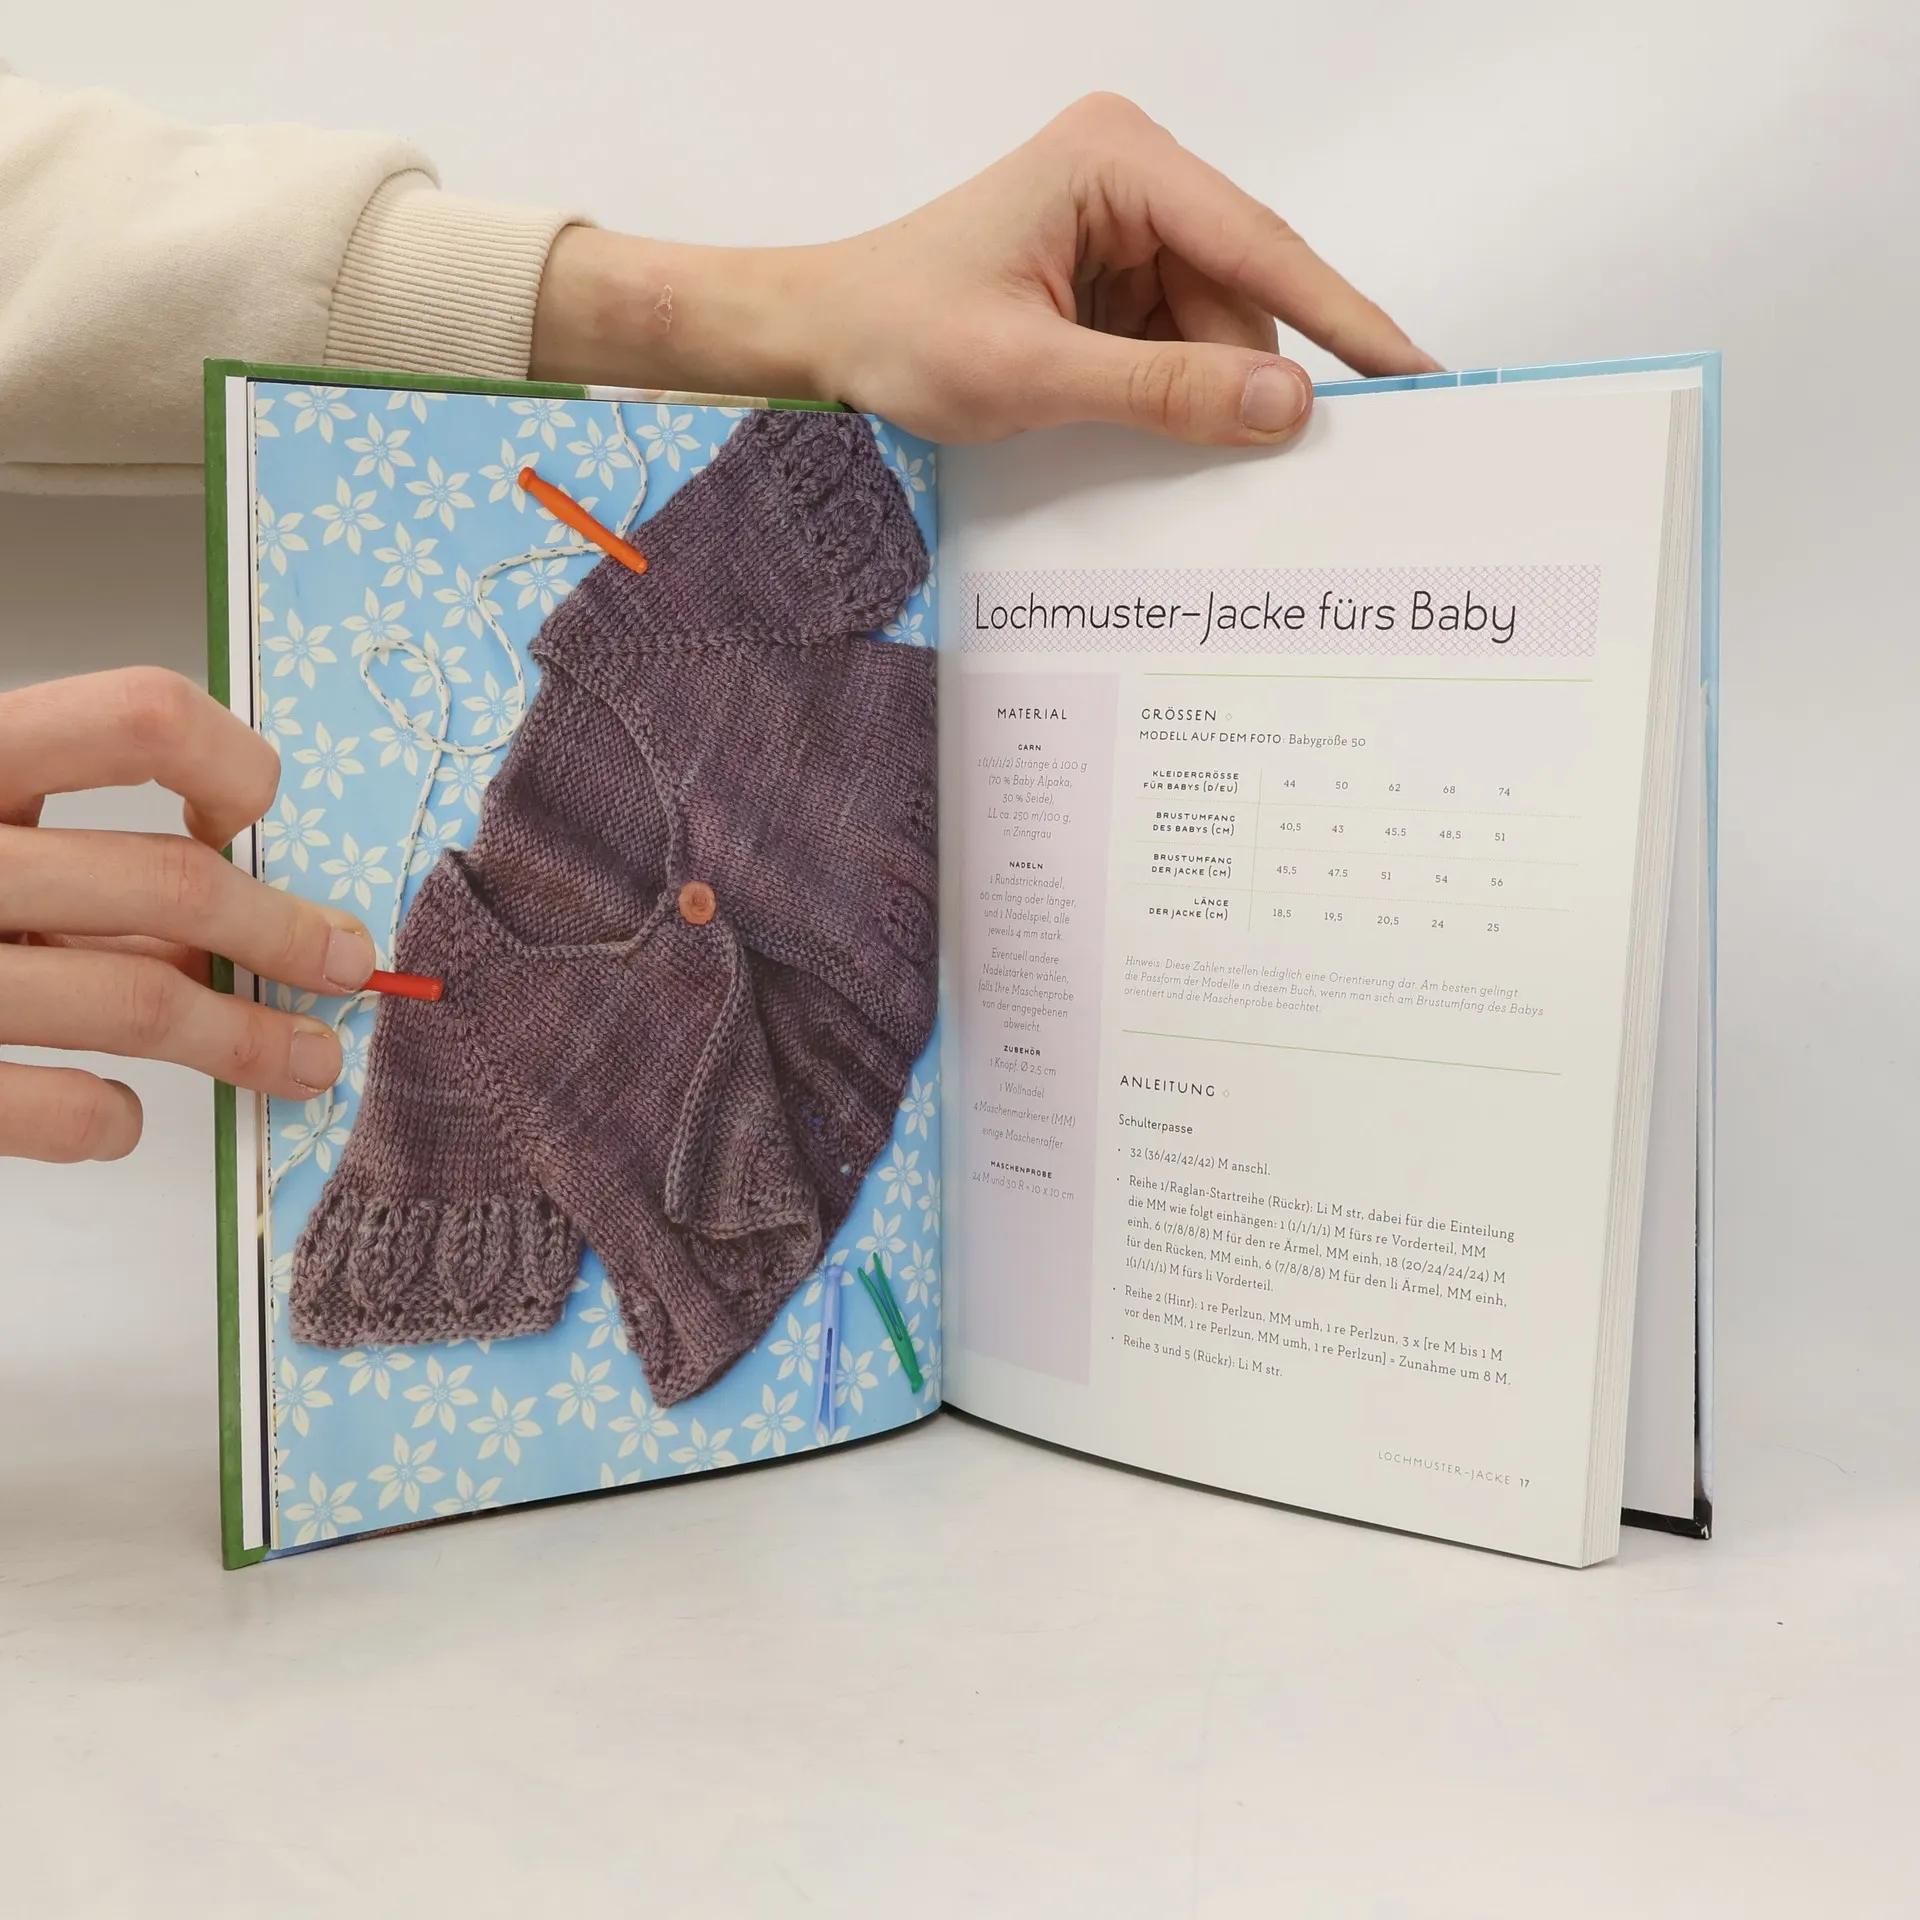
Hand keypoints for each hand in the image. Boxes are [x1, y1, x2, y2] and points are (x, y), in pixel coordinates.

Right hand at [0, 669, 376, 1162]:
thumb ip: (71, 848)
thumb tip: (236, 905)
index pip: (140, 717)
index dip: (230, 763)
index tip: (252, 815)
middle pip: (171, 883)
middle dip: (285, 931)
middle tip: (346, 965)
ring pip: (138, 1000)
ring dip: (247, 1038)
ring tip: (304, 1062)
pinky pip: (52, 1106)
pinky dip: (110, 1119)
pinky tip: (124, 1116)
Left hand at [531, 92, 1438, 446]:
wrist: (818, 338)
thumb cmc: (895, 331)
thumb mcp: (1032, 374)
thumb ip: (1163, 390)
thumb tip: (1282, 407)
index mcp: (1116, 160)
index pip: (1259, 245)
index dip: (1343, 319)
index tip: (1415, 372)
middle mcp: (1130, 174)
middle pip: (1243, 288)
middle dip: (1255, 375)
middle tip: (1315, 461)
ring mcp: (1122, 221)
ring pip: (1216, 321)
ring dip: (1206, 391)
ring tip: (1171, 446)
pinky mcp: (1109, 271)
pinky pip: (1178, 337)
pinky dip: (1178, 391)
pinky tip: (1160, 431)